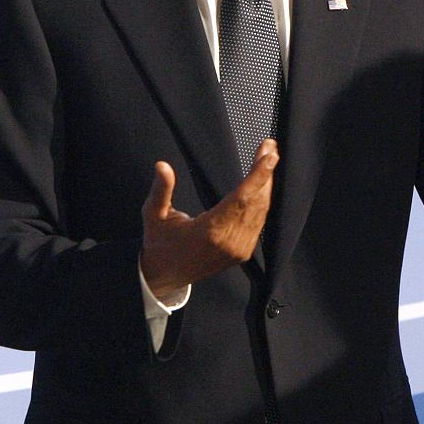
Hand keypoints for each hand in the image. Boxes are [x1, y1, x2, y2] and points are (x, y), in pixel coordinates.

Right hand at [140, 139, 278, 297]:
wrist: (165, 275)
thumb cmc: (159, 242)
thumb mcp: (154, 215)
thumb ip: (161, 190)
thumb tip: (162, 166)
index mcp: (208, 231)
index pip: (241, 198)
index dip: (258, 176)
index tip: (270, 156)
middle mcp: (228, 242)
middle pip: (256, 202)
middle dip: (265, 173)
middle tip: (270, 148)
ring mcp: (238, 249)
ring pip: (261, 212)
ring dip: (267, 186)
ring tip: (267, 161)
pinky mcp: (242, 253)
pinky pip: (258, 223)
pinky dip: (262, 203)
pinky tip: (263, 186)